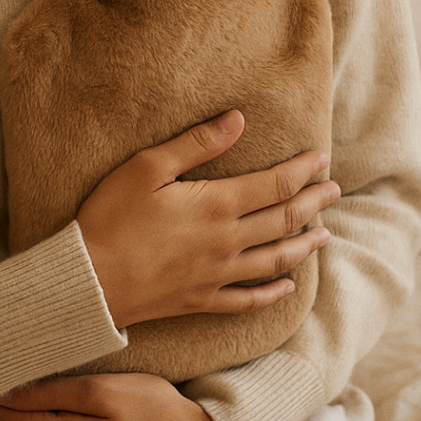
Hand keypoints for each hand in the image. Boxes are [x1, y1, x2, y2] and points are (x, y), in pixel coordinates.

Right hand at [77, 109, 338, 328]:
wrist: (86, 281)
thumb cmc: (110, 217)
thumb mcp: (147, 167)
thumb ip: (197, 143)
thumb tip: (238, 119)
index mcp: (217, 205)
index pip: (275, 184)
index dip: (303, 170)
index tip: (322, 158)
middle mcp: (227, 242)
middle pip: (284, 220)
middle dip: (313, 202)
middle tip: (334, 190)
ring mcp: (217, 275)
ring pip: (275, 260)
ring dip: (304, 245)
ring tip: (325, 234)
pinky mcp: (202, 300)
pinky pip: (248, 301)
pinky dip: (272, 294)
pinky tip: (288, 287)